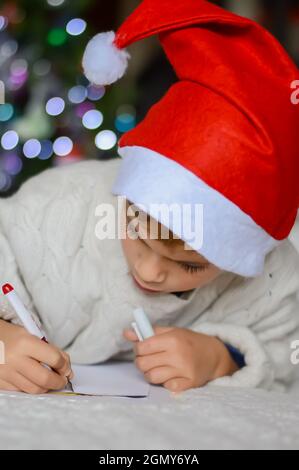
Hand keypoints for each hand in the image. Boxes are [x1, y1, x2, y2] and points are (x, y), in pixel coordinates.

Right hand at [0, 319, 73, 393]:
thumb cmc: (11, 335)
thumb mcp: (31, 335)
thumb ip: (49, 349)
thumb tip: (66, 367)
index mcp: (25, 343)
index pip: (54, 358)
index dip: (65, 365)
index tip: (67, 368)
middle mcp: (15, 359)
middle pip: (45, 379)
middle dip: (59, 382)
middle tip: (63, 380)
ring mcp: (6, 373)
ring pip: (34, 389)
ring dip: (46, 387)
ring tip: (51, 382)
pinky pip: (21, 391)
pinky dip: (31, 388)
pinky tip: (34, 382)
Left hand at [123, 325, 238, 391]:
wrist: (214, 355)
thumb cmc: (189, 341)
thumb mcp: (171, 332)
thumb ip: (149, 332)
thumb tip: (126, 332)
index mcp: (173, 339)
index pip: (142, 347)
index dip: (138, 348)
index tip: (143, 348)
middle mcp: (178, 355)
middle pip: (143, 364)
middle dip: (141, 362)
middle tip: (149, 359)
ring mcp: (184, 371)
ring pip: (152, 377)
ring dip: (150, 374)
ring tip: (157, 368)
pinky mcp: (189, 384)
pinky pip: (166, 387)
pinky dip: (165, 382)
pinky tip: (169, 375)